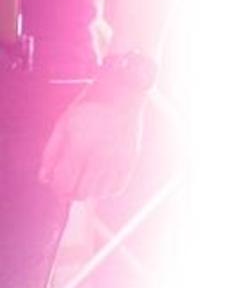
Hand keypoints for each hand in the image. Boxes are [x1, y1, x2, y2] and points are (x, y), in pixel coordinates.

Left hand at [40, 87, 145, 211]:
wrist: (121, 93)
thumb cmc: (89, 107)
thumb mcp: (63, 125)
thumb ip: (50, 154)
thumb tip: (44, 178)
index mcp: (80, 146)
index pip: (63, 184)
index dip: (56, 188)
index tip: (56, 182)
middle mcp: (100, 156)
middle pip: (81, 193)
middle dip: (71, 191)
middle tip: (70, 181)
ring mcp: (117, 160)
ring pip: (98, 194)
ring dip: (89, 191)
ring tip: (86, 177)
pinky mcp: (130, 161)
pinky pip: (116, 189)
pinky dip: (106, 190)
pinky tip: (101, 177)